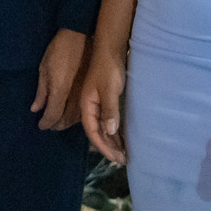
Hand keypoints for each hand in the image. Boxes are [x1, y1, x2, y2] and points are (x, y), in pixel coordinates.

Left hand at [32, 28, 88, 130]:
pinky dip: (77, 115)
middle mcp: (74, 95)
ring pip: (77, 116)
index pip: (53, 114)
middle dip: (57, 125)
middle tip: (49, 125)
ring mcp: (85, 92)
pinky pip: (84, 108)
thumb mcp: (44, 68)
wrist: (80, 36)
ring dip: (67, 122)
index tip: (41, 126)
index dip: (46, 123)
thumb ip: (41, 91)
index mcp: (60, 89)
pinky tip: (72, 114)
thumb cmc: (58, 49)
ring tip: (59, 122)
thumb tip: (36, 108)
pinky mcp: (91, 89)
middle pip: (66, 119)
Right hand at [78, 48, 127, 164]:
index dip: (103, 146)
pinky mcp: (105, 102)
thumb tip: (110, 132)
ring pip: (102, 128)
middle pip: (97, 133)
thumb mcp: (109, 89)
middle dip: (108, 148)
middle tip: (122, 161)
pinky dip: (114, 132)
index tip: (115, 158)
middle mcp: (90, 108)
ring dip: (112, 142)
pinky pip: (108, 122)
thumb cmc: (108, 68)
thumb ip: (109, 110)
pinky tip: (121, 139)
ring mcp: (97, 105)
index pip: (93, 131)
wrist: (110, 49)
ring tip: (123, 154)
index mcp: (86, 106)